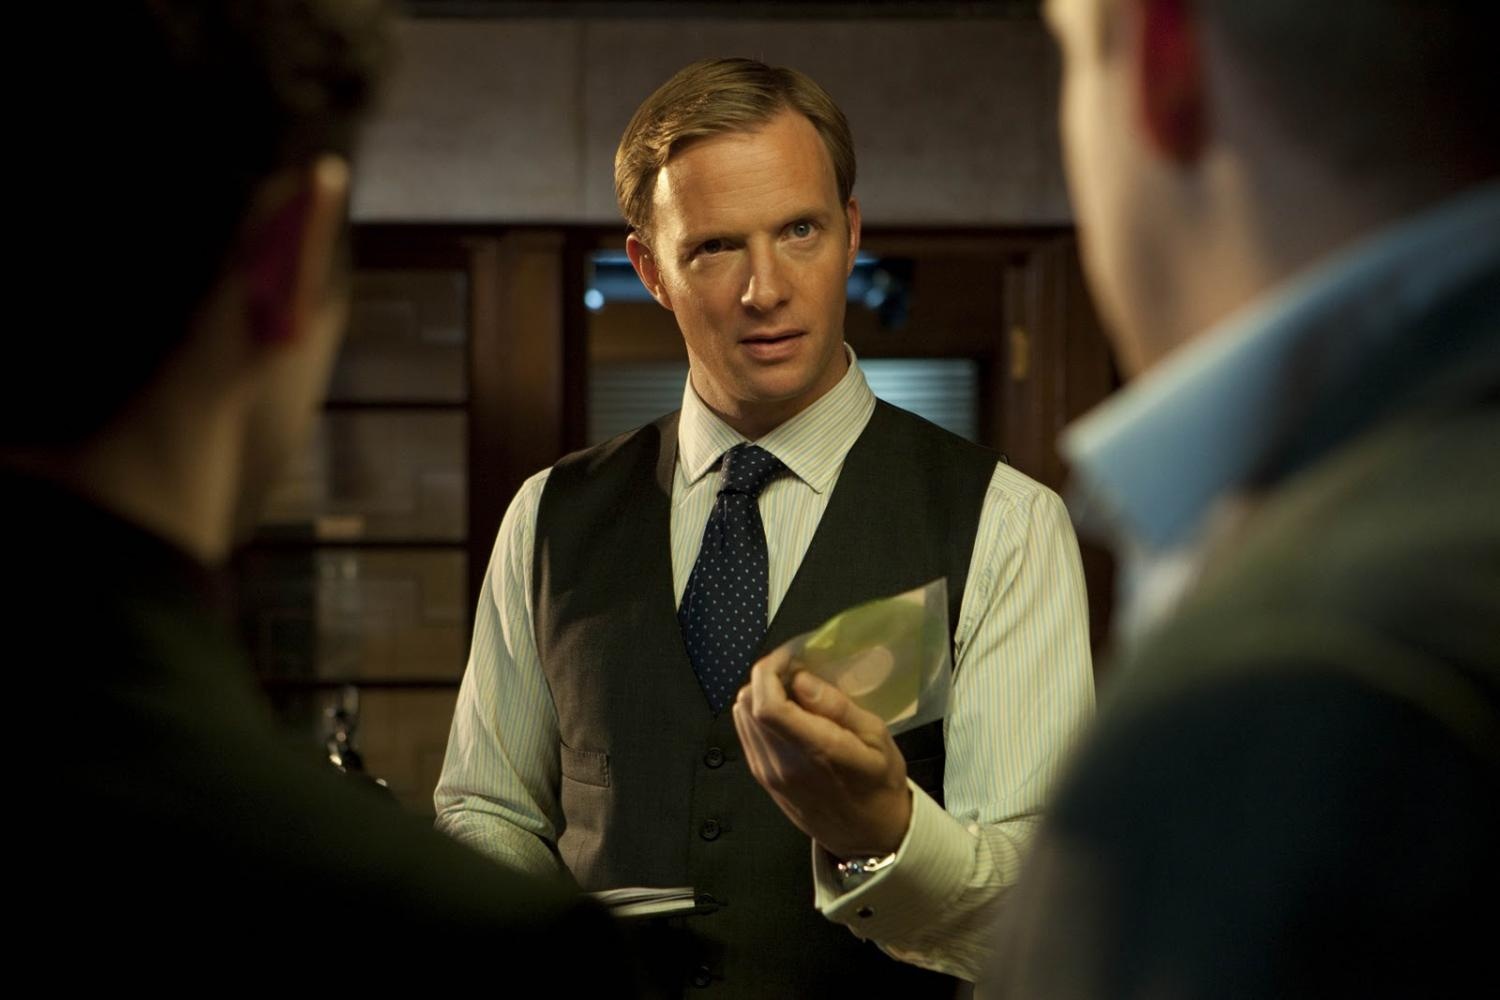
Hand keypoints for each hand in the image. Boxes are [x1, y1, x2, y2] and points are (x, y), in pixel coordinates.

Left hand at [732, 647, 911, 857]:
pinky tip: (786, 714)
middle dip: (766, 677)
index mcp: (815, 751)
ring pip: (741, 717)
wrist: (870, 836)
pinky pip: (746, 734)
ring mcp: (768, 774)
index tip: (790, 657)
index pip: (767, 705)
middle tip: (795, 670)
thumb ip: (836, 706)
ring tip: (792, 691)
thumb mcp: (876, 737)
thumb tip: (800, 679)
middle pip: (748, 705)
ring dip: (760, 694)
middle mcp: (783, 764)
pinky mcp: (763, 780)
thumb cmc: (880, 783)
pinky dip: (758, 714)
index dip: (769, 670)